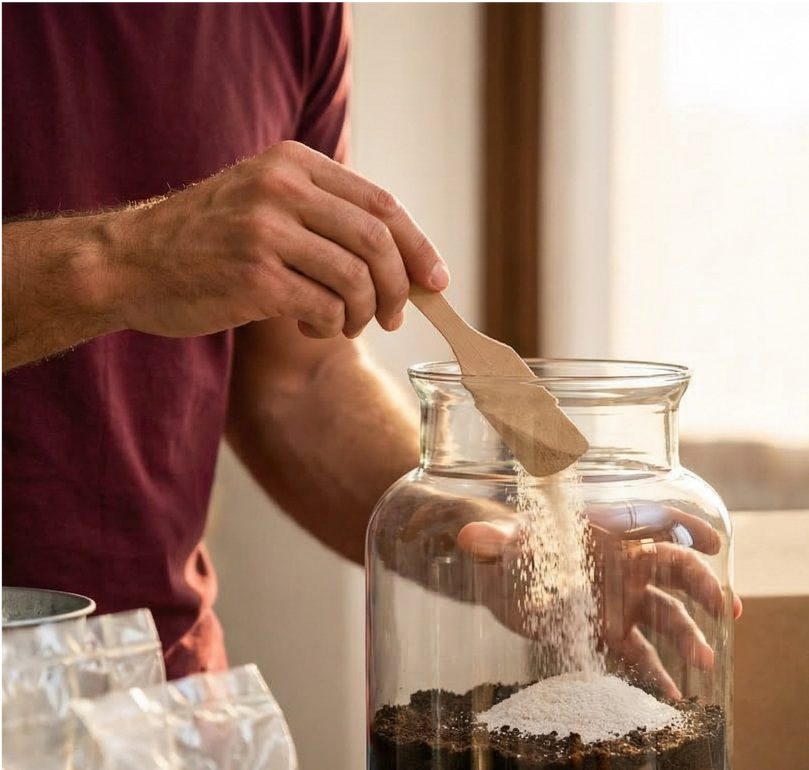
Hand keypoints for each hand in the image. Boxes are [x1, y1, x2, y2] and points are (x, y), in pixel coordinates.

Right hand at [104, 140, 447, 340]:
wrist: (130, 263)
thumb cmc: (208, 241)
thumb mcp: (265, 201)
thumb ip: (325, 215)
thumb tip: (407, 262)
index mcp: (293, 163)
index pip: (382, 205)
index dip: (419, 247)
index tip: (437, 282)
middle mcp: (281, 188)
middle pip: (378, 241)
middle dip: (398, 288)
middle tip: (393, 317)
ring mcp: (265, 231)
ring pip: (356, 279)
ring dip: (362, 314)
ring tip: (342, 324)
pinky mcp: (254, 278)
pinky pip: (325, 308)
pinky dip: (330, 326)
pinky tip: (309, 326)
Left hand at [459, 503, 740, 698]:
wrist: (502, 579)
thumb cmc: (509, 548)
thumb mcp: (501, 543)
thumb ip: (491, 540)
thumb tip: (469, 537)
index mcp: (608, 534)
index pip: (655, 521)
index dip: (686, 529)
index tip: (714, 545)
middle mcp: (625, 565)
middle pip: (677, 571)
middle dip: (706, 589)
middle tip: (726, 611)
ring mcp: (623, 600)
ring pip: (666, 616)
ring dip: (689, 638)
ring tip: (706, 664)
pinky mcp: (611, 632)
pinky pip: (642, 653)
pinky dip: (657, 673)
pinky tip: (674, 696)